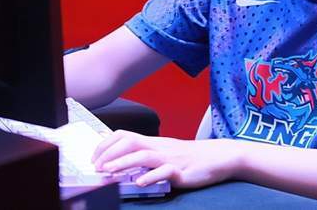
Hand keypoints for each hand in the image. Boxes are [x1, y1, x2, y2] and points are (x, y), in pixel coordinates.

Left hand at [91, 130, 243, 187]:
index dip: (107, 144)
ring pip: (144, 155)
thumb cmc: (194, 156)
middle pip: (131, 141)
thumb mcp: (168, 151)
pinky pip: (165, 172)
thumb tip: (125, 160)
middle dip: (110, 153)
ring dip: (124, 163)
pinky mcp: (183, 171)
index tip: (95, 157)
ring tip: (110, 173)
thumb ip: (149, 153)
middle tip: (97, 166)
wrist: (221, 156)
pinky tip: (140, 183)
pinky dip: (151, 177)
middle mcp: (161, 148)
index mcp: (156, 143)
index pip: (126, 135)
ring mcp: (172, 158)